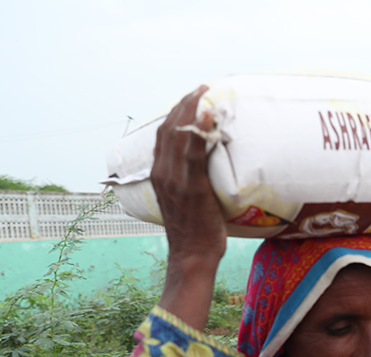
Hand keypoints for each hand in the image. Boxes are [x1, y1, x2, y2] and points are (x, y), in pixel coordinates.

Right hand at [152, 86, 227, 264]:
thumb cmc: (196, 232)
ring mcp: (175, 180)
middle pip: (169, 128)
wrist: (192, 256)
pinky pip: (194, 154)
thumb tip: (211, 171)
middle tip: (202, 87)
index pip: (163, 135)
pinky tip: (208, 114)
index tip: (191, 97)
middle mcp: (163, 173)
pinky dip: (199, 132)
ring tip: (206, 92)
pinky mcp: (192, 188)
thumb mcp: (188, 202)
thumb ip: (192, 183)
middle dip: (185, 104)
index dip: (176, 113)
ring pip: (179, 136)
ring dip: (192, 110)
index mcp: (159, 174)